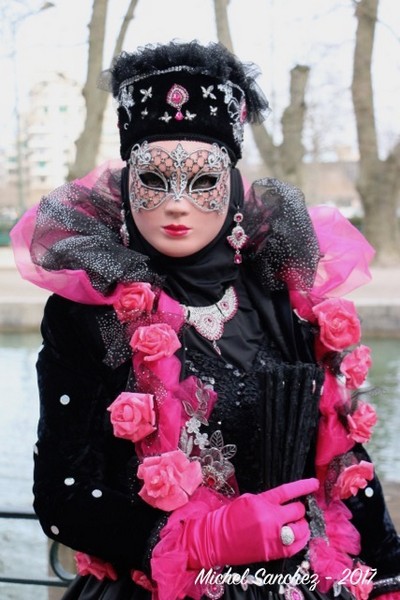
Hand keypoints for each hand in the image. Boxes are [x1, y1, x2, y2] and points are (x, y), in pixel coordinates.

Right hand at [182, 478, 318, 567]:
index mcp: (262, 502)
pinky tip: (298, 537)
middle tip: (296, 511)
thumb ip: (267, 500)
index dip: (304, 486)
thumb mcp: (248, 500)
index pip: (288, 492)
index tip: (314, 484)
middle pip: (297, 511)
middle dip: (299, 510)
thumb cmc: (231, 517)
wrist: (217, 539)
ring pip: (300, 530)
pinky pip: (296, 546)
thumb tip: (285, 500)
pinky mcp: (273, 552)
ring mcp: (272, 537)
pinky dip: (300, 540)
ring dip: (302, 525)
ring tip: (298, 524)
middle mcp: (270, 519)